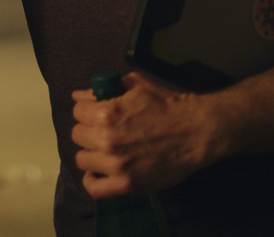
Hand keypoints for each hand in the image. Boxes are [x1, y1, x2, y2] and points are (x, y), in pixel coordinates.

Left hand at [71, 72, 223, 196]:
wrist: (195, 132)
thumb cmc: (166, 105)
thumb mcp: (135, 86)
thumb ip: (103, 89)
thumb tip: (78, 96)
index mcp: (107, 113)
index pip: (77, 112)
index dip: (86, 110)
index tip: (95, 113)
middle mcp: (107, 140)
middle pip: (78, 135)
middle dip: (88, 130)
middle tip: (102, 131)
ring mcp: (116, 165)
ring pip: (82, 159)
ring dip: (91, 153)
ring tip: (103, 150)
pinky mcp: (127, 184)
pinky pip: (95, 188)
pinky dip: (92, 181)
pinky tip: (98, 172)